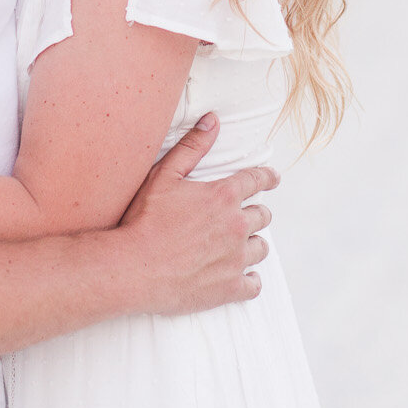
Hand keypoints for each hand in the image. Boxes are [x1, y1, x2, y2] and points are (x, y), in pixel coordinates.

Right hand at [114, 114, 278, 315]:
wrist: (133, 267)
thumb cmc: (144, 220)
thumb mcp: (164, 175)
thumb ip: (192, 147)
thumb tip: (213, 120)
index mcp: (224, 197)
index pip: (256, 181)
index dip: (267, 178)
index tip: (273, 179)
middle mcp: (237, 226)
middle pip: (262, 216)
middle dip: (255, 213)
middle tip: (242, 217)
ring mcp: (236, 259)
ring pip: (261, 248)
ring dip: (253, 244)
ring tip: (239, 246)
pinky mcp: (230, 287)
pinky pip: (254, 284)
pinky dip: (250, 280)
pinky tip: (242, 277)